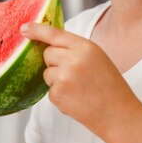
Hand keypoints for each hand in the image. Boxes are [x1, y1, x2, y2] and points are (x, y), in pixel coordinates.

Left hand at [20, 23, 136, 134]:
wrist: (118, 113)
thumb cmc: (109, 85)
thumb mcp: (97, 58)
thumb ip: (76, 49)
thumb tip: (50, 46)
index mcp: (85, 47)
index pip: (54, 34)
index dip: (37, 30)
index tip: (24, 28)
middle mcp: (73, 59)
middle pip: (48, 54)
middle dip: (54, 63)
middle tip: (74, 74)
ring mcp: (64, 77)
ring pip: (47, 73)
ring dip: (57, 80)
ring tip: (78, 88)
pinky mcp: (58, 94)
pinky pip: (50, 90)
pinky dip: (59, 95)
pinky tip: (76, 99)